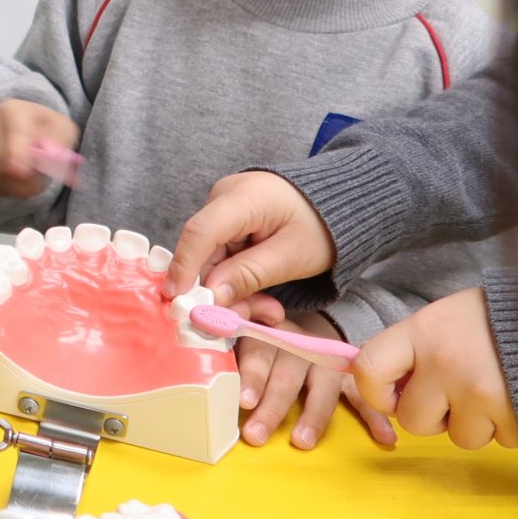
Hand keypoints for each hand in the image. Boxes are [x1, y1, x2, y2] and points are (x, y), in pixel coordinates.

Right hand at [0, 101, 80, 198]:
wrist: (25, 126)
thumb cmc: (46, 130)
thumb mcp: (63, 131)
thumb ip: (57, 145)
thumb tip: (42, 159)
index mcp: (12, 111)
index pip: (11, 142)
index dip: (18, 164)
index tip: (25, 174)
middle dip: (18, 183)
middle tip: (34, 188)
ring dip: (7, 188)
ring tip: (22, 183)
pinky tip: (7, 182)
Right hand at [164, 171, 335, 307]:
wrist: (340, 206)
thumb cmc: (323, 226)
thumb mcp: (293, 255)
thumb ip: (250, 275)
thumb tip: (212, 297)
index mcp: (243, 197)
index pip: (200, 232)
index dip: (185, 266)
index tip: (178, 300)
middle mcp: (223, 199)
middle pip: (205, 252)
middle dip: (222, 292)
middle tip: (246, 321)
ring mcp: (223, 211)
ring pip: (213, 260)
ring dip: (235, 292)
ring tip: (268, 312)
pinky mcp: (228, 224)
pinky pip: (222, 258)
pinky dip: (239, 281)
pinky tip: (262, 299)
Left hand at [235, 307, 395, 449]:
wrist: (314, 320)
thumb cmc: (268, 334)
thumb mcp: (245, 327)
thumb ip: (225, 332)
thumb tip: (201, 327)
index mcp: (268, 332)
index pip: (258, 352)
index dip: (251, 375)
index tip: (243, 400)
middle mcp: (299, 345)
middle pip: (285, 375)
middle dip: (271, 407)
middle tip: (255, 435)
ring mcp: (327, 361)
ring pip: (321, 388)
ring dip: (313, 416)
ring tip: (301, 442)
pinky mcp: (350, 374)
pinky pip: (362, 394)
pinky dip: (374, 416)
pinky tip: (384, 437)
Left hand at [352, 288, 517, 448]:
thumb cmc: (494, 318)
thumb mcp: (444, 319)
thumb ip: (413, 350)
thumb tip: (389, 387)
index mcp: (421, 332)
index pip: (368, 369)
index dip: (375, 392)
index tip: (392, 395)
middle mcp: (444, 364)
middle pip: (413, 420)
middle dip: (432, 416)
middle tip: (453, 396)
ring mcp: (479, 393)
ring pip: (459, 437)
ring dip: (474, 423)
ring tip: (492, 391)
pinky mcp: (514, 416)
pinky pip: (499, 440)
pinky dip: (506, 426)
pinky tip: (515, 397)